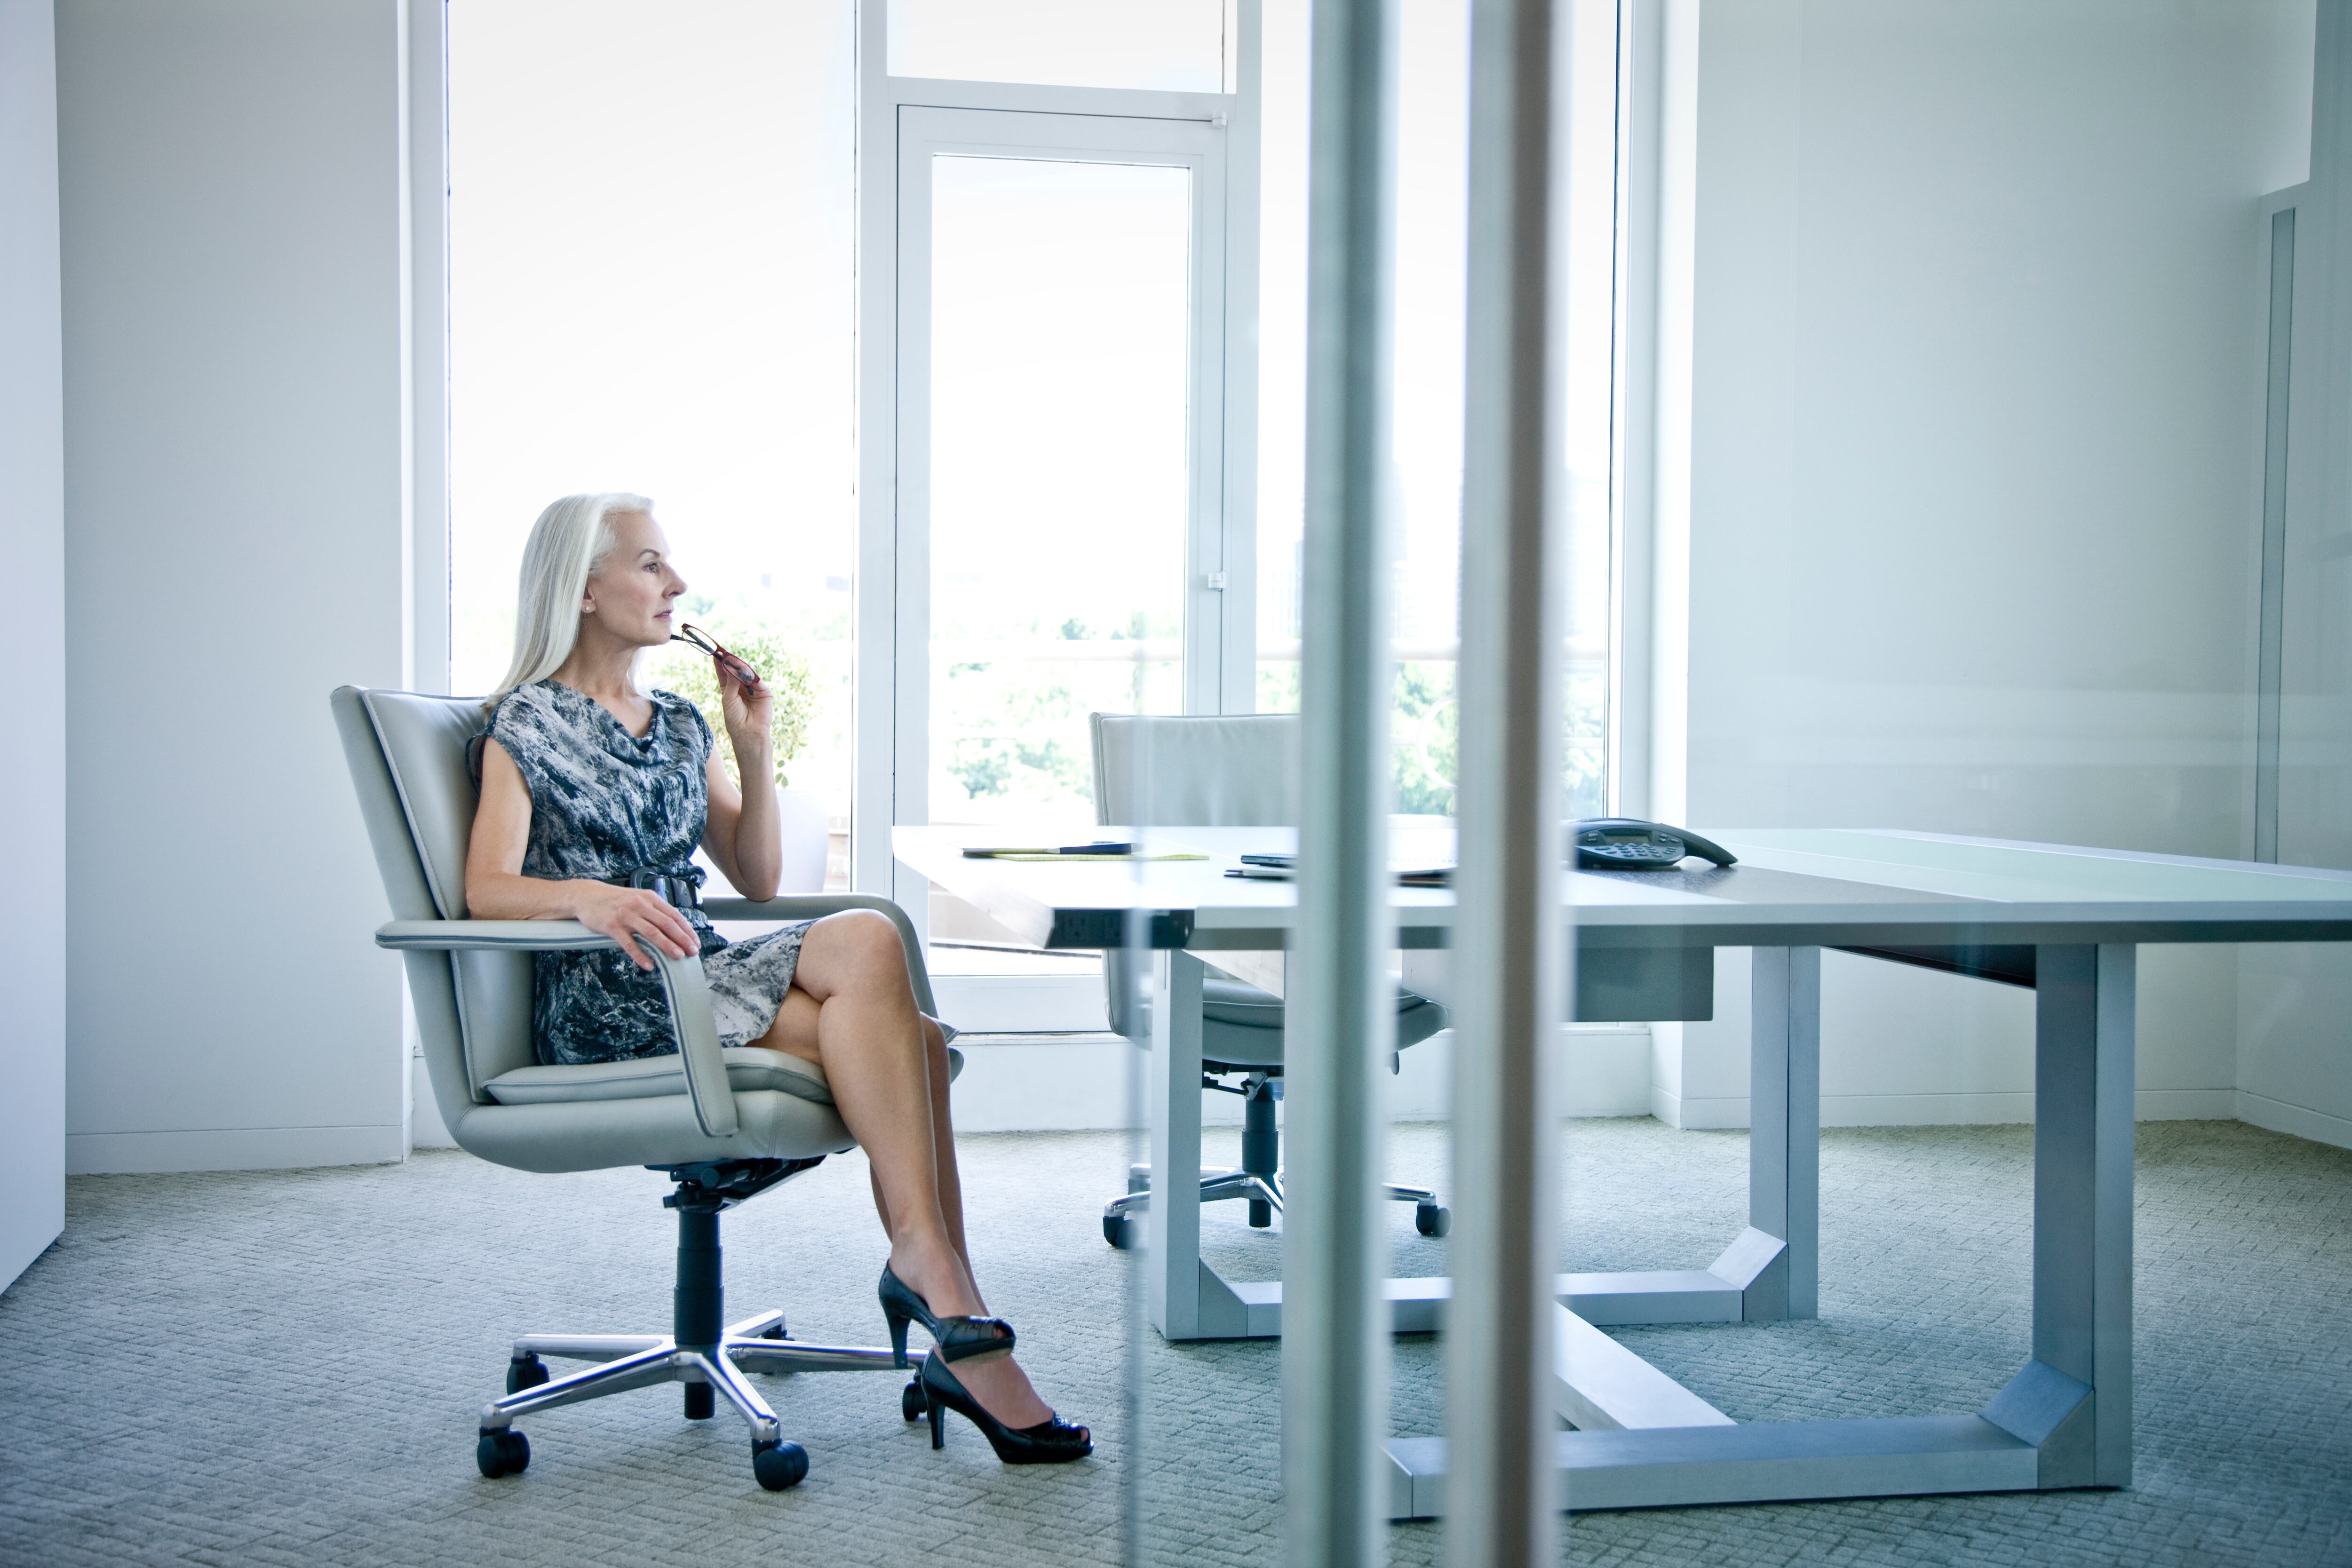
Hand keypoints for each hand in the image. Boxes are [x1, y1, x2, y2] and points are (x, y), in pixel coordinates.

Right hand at [573, 882, 700, 970]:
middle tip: (692, 952)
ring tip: (678, 957)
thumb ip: (655, 911)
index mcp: (650, 898)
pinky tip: (649, 965)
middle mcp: (640, 905)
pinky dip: (640, 955)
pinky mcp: (613, 926)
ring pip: (651, 932)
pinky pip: (629, 943)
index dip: (687, 930)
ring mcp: (626, 915)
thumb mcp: (639, 899)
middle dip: (682, 939)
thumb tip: (675, 928)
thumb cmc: (616, 900)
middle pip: (666, 924)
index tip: (696, 943)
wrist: (587, 896)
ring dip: (667, 945)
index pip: (674, 915)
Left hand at [716, 652, 772, 754]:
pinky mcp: (764, 692)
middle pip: (736, 670)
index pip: (724, 672)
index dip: (721, 663)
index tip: (716, 652)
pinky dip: (750, 674)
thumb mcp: (728, 698)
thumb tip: (730, 664)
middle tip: (724, 653)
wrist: (748, 732)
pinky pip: (757, 680)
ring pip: (747, 673)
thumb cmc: (734, 718)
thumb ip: (731, 681)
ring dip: (740, 667)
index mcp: (730, 689)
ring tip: (732, 660)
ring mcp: (753, 688)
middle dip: (730, 662)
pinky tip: (743, 671)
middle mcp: (741, 687)